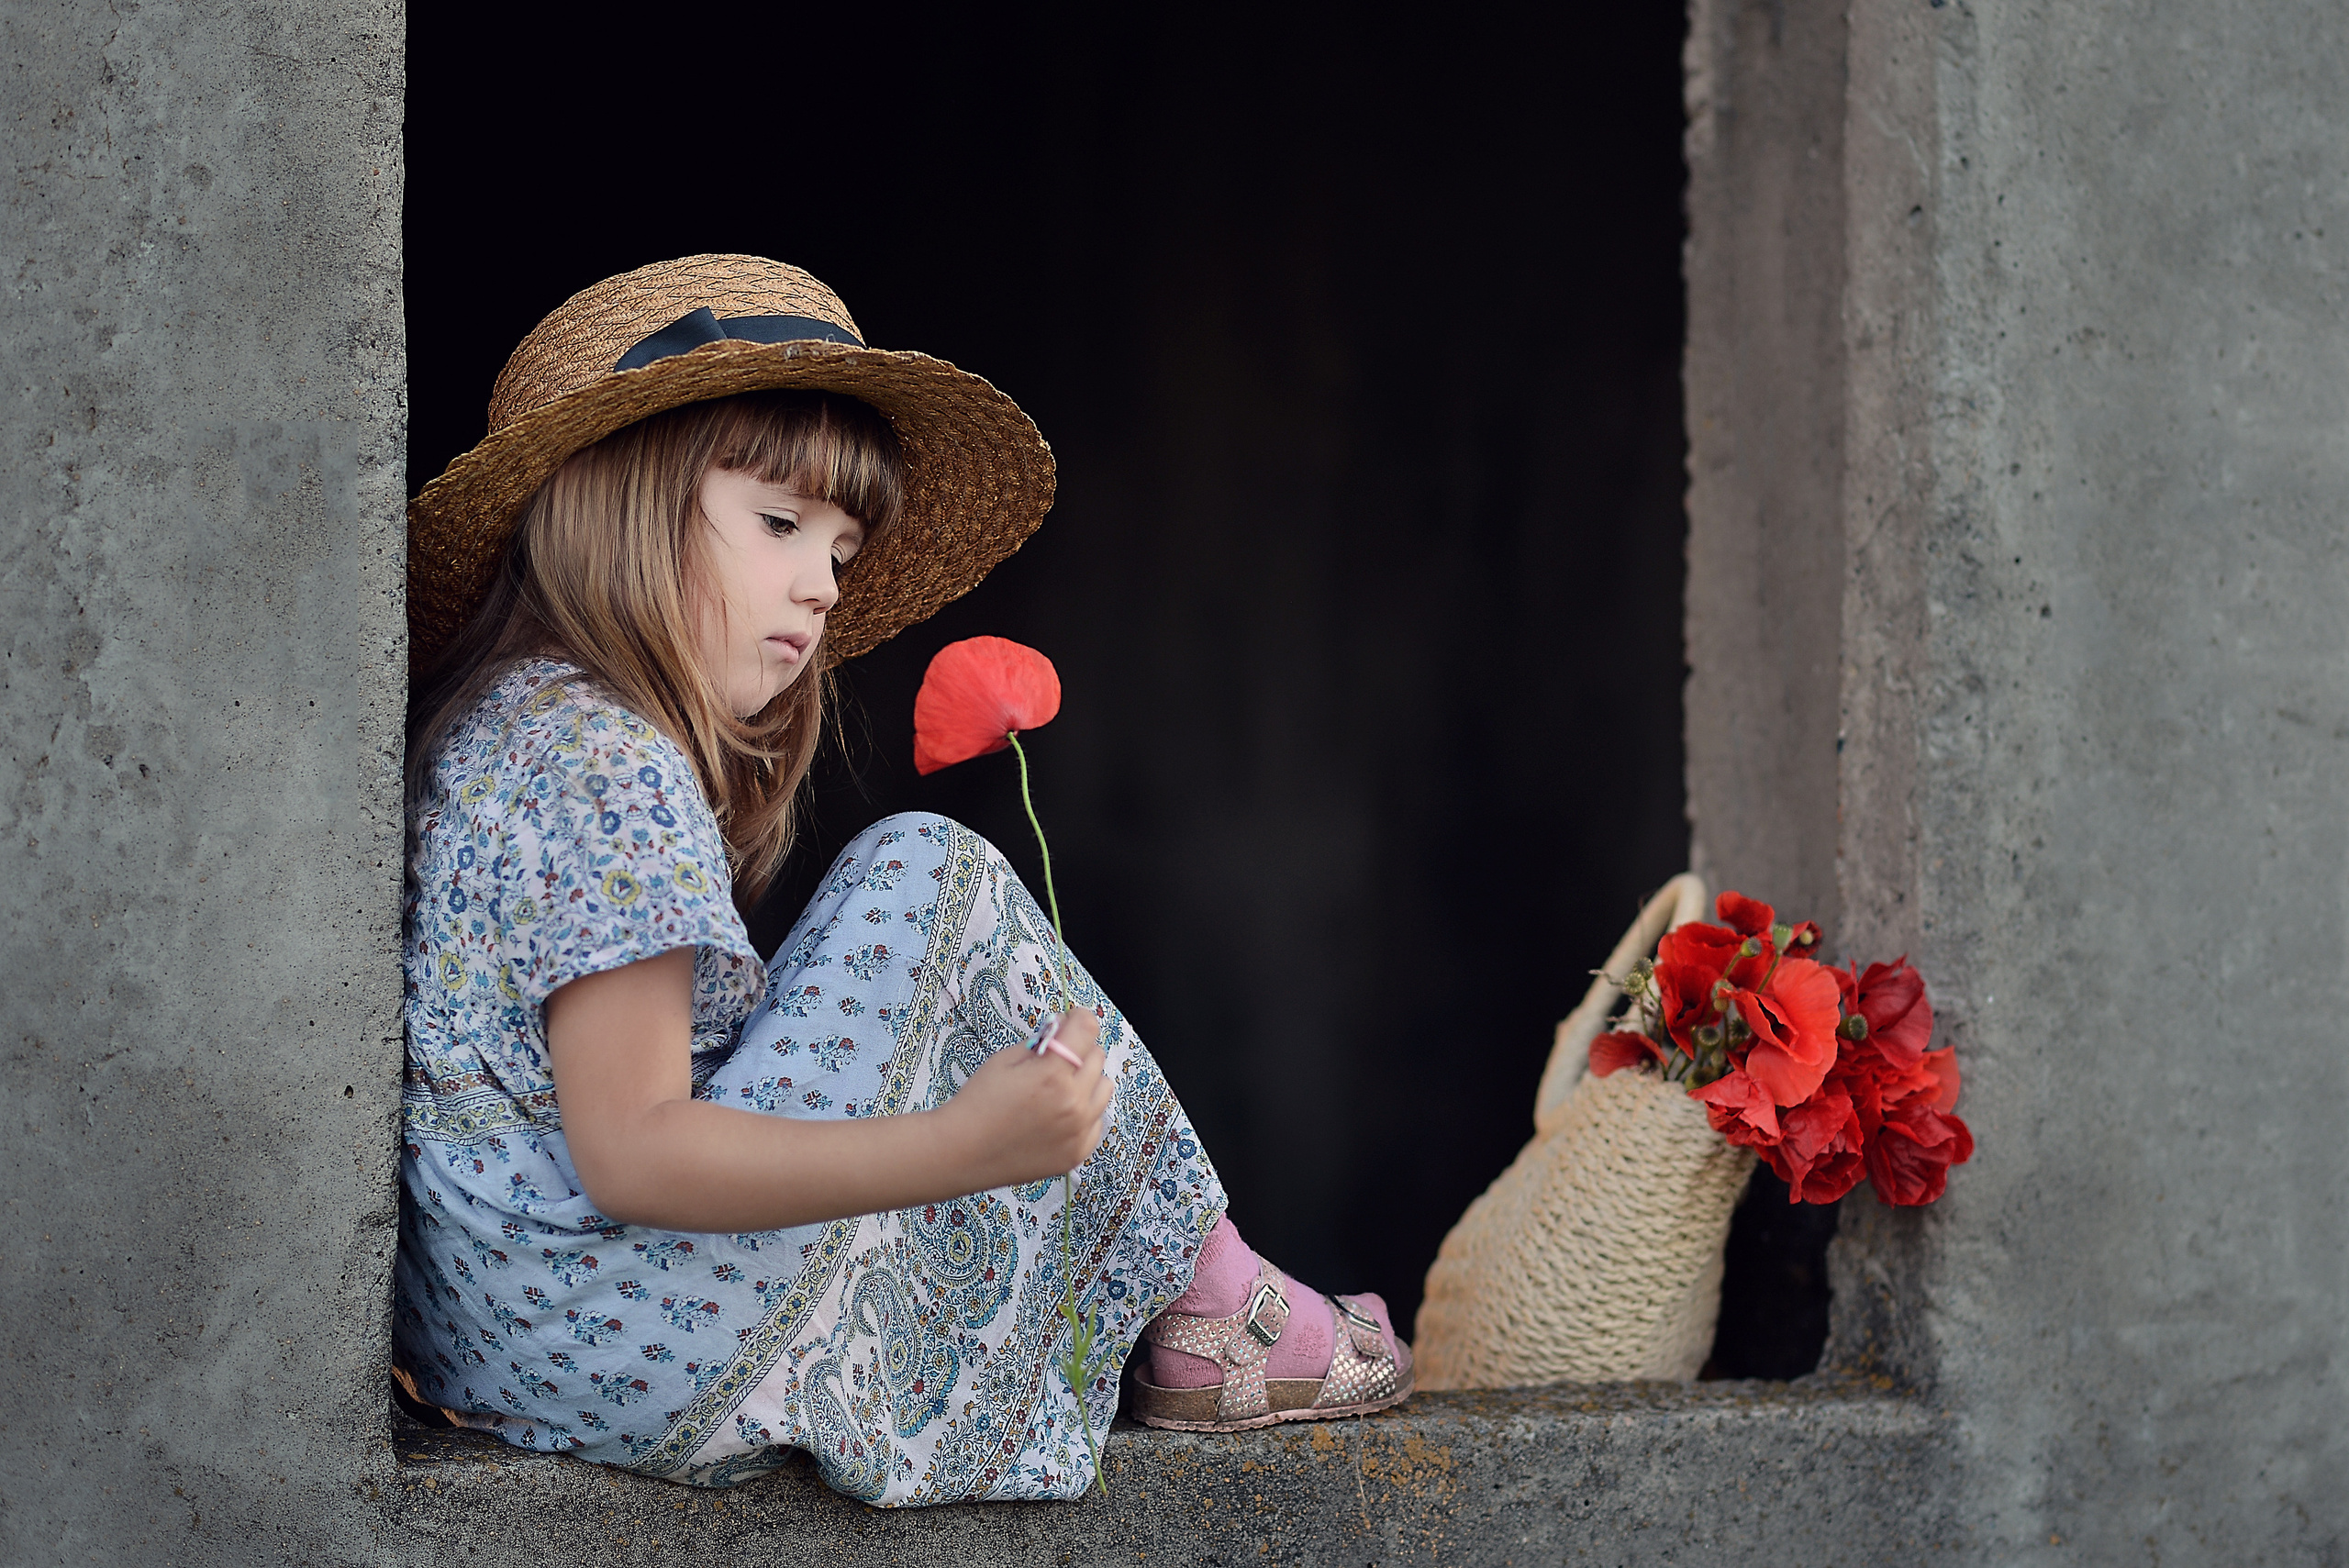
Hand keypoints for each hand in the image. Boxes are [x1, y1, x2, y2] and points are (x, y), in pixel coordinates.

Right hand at [942, 1009, 1111, 1188]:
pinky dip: (1084, 1112)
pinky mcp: (1077, 1152)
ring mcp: (1078, 1131)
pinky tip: (1059, 1113)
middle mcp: (1072, 1103)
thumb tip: (1065, 1028)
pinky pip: (1097, 1120)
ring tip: (1060, 1087)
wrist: (961, 1153)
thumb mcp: (1004, 1060)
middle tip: (1057, 1057)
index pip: (1087, 1029)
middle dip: (1079, 1050)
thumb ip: (1041, 1042)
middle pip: (1098, 1057)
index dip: (1079, 1018)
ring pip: (1104, 1088)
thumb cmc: (978, 1104)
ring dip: (1087, 1080)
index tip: (1073, 1020)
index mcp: (1052, 1075)